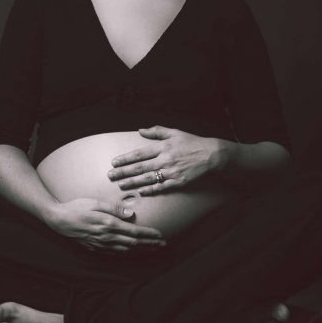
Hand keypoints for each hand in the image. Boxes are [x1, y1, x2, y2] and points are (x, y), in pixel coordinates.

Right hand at [44, 198, 166, 251]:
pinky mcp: (94, 247)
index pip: (134, 232)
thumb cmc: (77, 207)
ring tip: (152, 248)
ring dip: (141, 250)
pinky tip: (132, 252)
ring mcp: (100, 244)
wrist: (58, 220)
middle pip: (133, 243)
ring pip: (125, 250)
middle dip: (150, 244)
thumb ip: (114, 208)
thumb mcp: (96, 203)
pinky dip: (127, 253)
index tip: (160, 235)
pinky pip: (114, 253)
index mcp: (108, 225)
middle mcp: (106, 237)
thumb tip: (131, 214)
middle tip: (163, 244)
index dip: (149, 235)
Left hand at [106, 126, 237, 195]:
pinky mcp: (178, 181)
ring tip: (121, 185)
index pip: (139, 153)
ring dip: (133, 182)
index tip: (114, 162)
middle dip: (123, 172)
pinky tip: (141, 192)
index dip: (125, 158)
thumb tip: (140, 130)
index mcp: (163, 147)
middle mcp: (165, 160)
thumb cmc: (193, 143)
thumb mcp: (175, 132)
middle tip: (110, 176)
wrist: (211, 155)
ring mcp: (171, 172)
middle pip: (140, 167)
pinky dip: (150, 190)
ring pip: (148, 178)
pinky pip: (161, 187)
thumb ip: (157, 131)